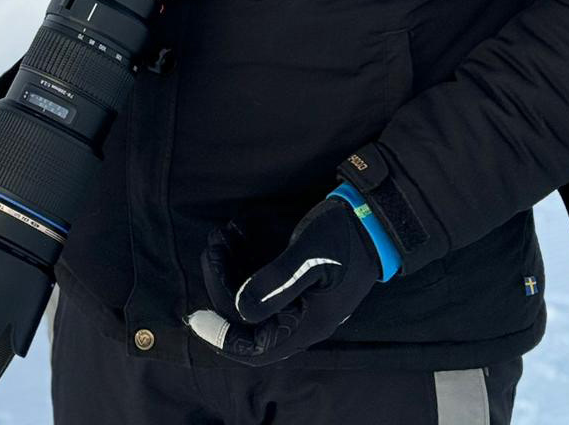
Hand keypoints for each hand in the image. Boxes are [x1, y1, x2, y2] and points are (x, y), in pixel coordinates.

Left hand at [186, 199, 379, 364]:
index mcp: (307, 324)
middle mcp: (300, 321)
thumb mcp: (310, 256)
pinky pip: (260, 286)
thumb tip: (239, 309)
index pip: (255, 349)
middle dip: (221, 288)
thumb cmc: (343, 236)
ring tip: (219, 239)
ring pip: (251, 302)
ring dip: (229, 273)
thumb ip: (276, 283)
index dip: (223, 338)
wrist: (371, 219)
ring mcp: (298, 304)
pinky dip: (242, 265)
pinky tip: (234, 236)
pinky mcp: (296, 286)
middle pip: (247, 324)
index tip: (197, 316)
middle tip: (211, 250)